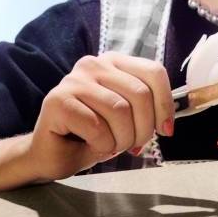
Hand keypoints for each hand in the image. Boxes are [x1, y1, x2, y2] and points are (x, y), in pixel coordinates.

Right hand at [28, 52, 174, 181]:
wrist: (49, 155)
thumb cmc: (92, 135)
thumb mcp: (127, 117)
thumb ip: (146, 109)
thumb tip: (168, 122)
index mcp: (116, 62)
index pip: (154, 72)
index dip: (165, 104)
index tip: (166, 130)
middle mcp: (95, 64)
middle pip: (140, 94)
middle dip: (144, 128)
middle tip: (133, 146)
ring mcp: (74, 80)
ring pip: (120, 110)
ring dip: (122, 139)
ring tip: (112, 146)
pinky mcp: (58, 100)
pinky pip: (97, 126)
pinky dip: (103, 144)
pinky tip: (94, 146)